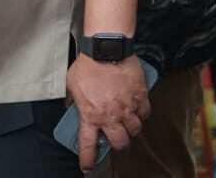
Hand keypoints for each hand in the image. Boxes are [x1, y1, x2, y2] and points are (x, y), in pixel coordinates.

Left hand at [66, 54, 149, 171]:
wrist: (107, 49)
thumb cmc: (88, 64)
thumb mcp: (71, 83)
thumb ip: (72, 98)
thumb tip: (70, 106)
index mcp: (91, 114)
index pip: (88, 144)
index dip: (87, 158)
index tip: (87, 166)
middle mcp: (111, 115)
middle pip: (119, 143)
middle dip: (117, 142)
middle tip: (113, 135)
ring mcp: (127, 108)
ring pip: (134, 130)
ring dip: (130, 128)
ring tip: (124, 119)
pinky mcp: (140, 97)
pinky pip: (145, 113)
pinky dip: (141, 113)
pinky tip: (136, 107)